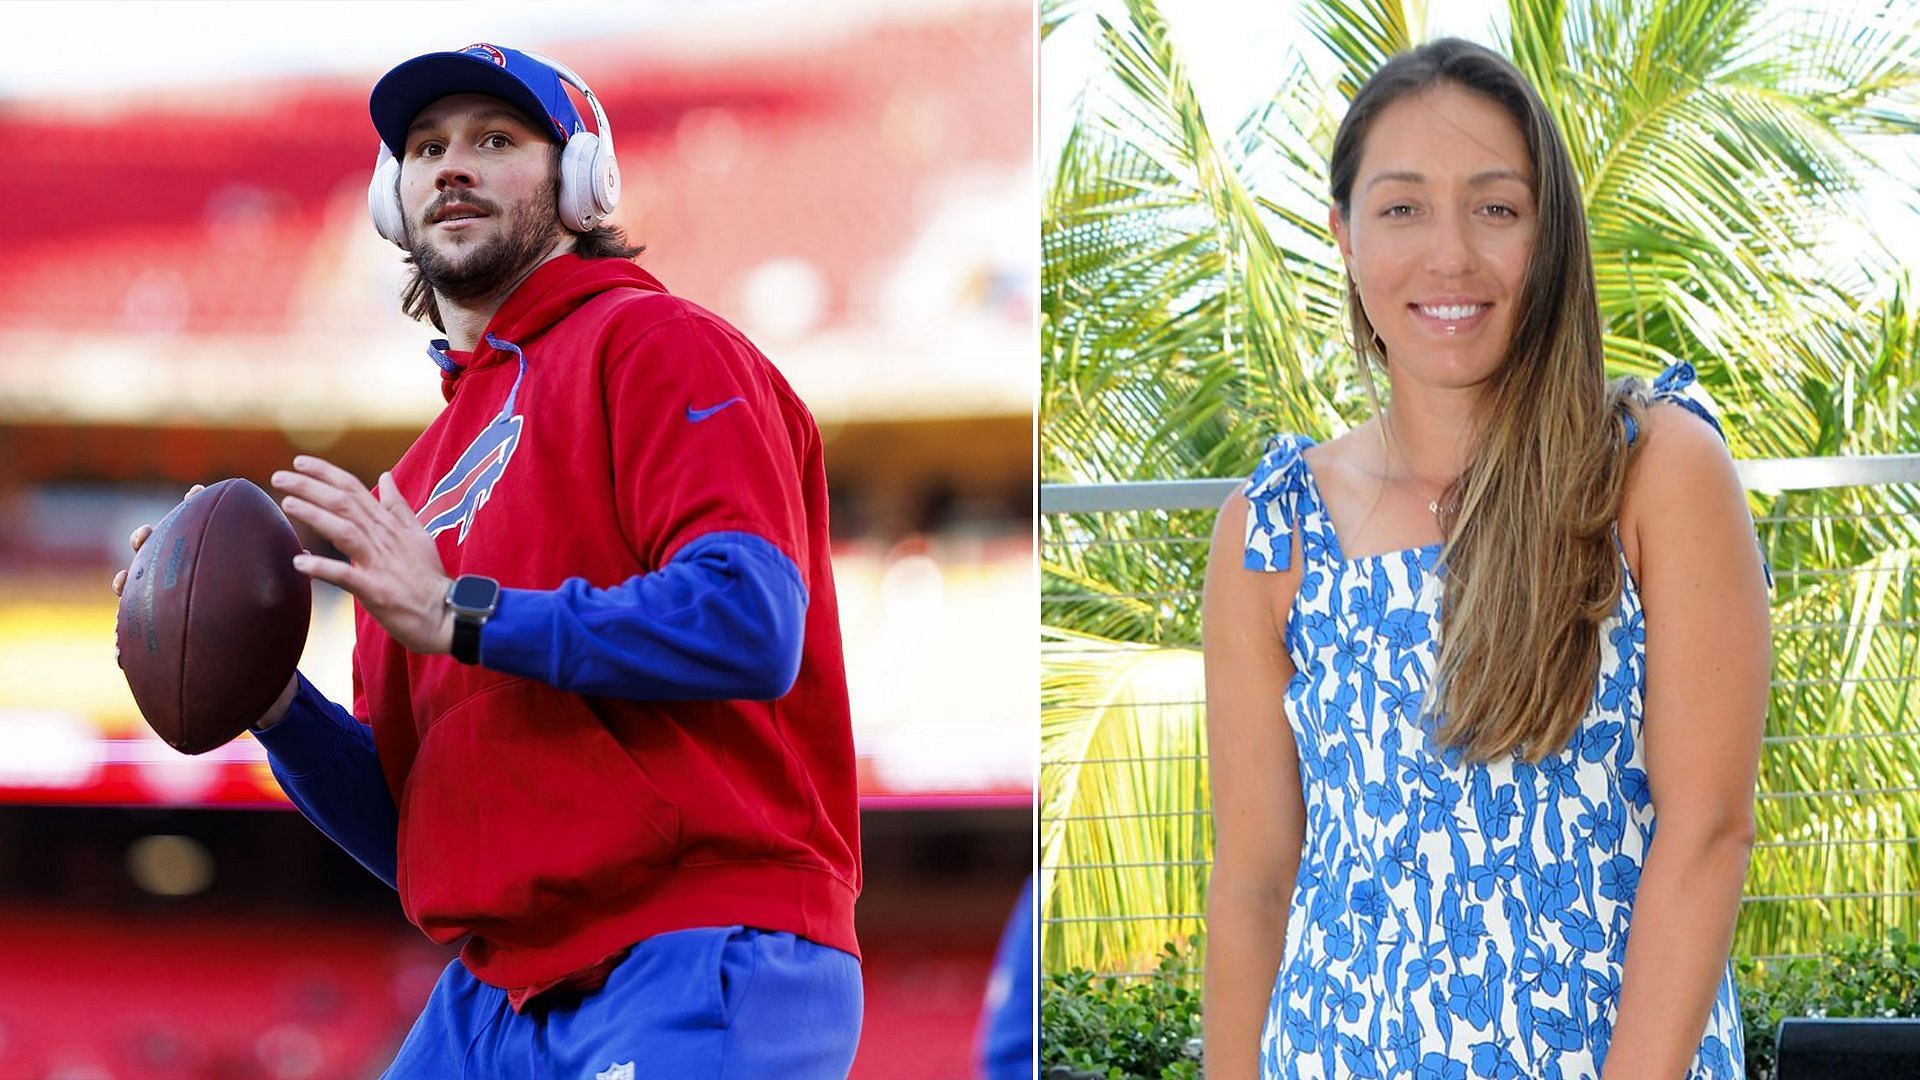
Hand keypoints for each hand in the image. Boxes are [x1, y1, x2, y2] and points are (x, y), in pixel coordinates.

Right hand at [112, 485, 298, 727]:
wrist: (260, 673)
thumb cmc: (268, 626)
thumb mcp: (279, 600)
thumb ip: (284, 577)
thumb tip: (306, 553)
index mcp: (213, 564)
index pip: (200, 529)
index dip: (195, 507)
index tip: (197, 492)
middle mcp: (185, 581)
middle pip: (158, 553)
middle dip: (146, 540)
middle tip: (145, 535)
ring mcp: (168, 610)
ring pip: (137, 593)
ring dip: (127, 584)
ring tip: (125, 582)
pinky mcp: (160, 644)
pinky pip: (135, 647)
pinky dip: (126, 650)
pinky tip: (121, 652)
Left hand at [271, 456, 454, 655]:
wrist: (445, 613)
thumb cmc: (428, 577)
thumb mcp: (418, 534)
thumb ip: (398, 506)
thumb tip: (385, 476)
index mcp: (389, 525)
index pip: (355, 490)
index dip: (327, 473)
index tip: (300, 462)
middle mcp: (382, 538)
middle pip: (344, 504)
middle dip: (310, 487)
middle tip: (279, 476)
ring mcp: (379, 563)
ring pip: (344, 531)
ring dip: (315, 516)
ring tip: (287, 504)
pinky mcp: (375, 590)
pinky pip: (346, 576)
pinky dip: (323, 567)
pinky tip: (300, 562)